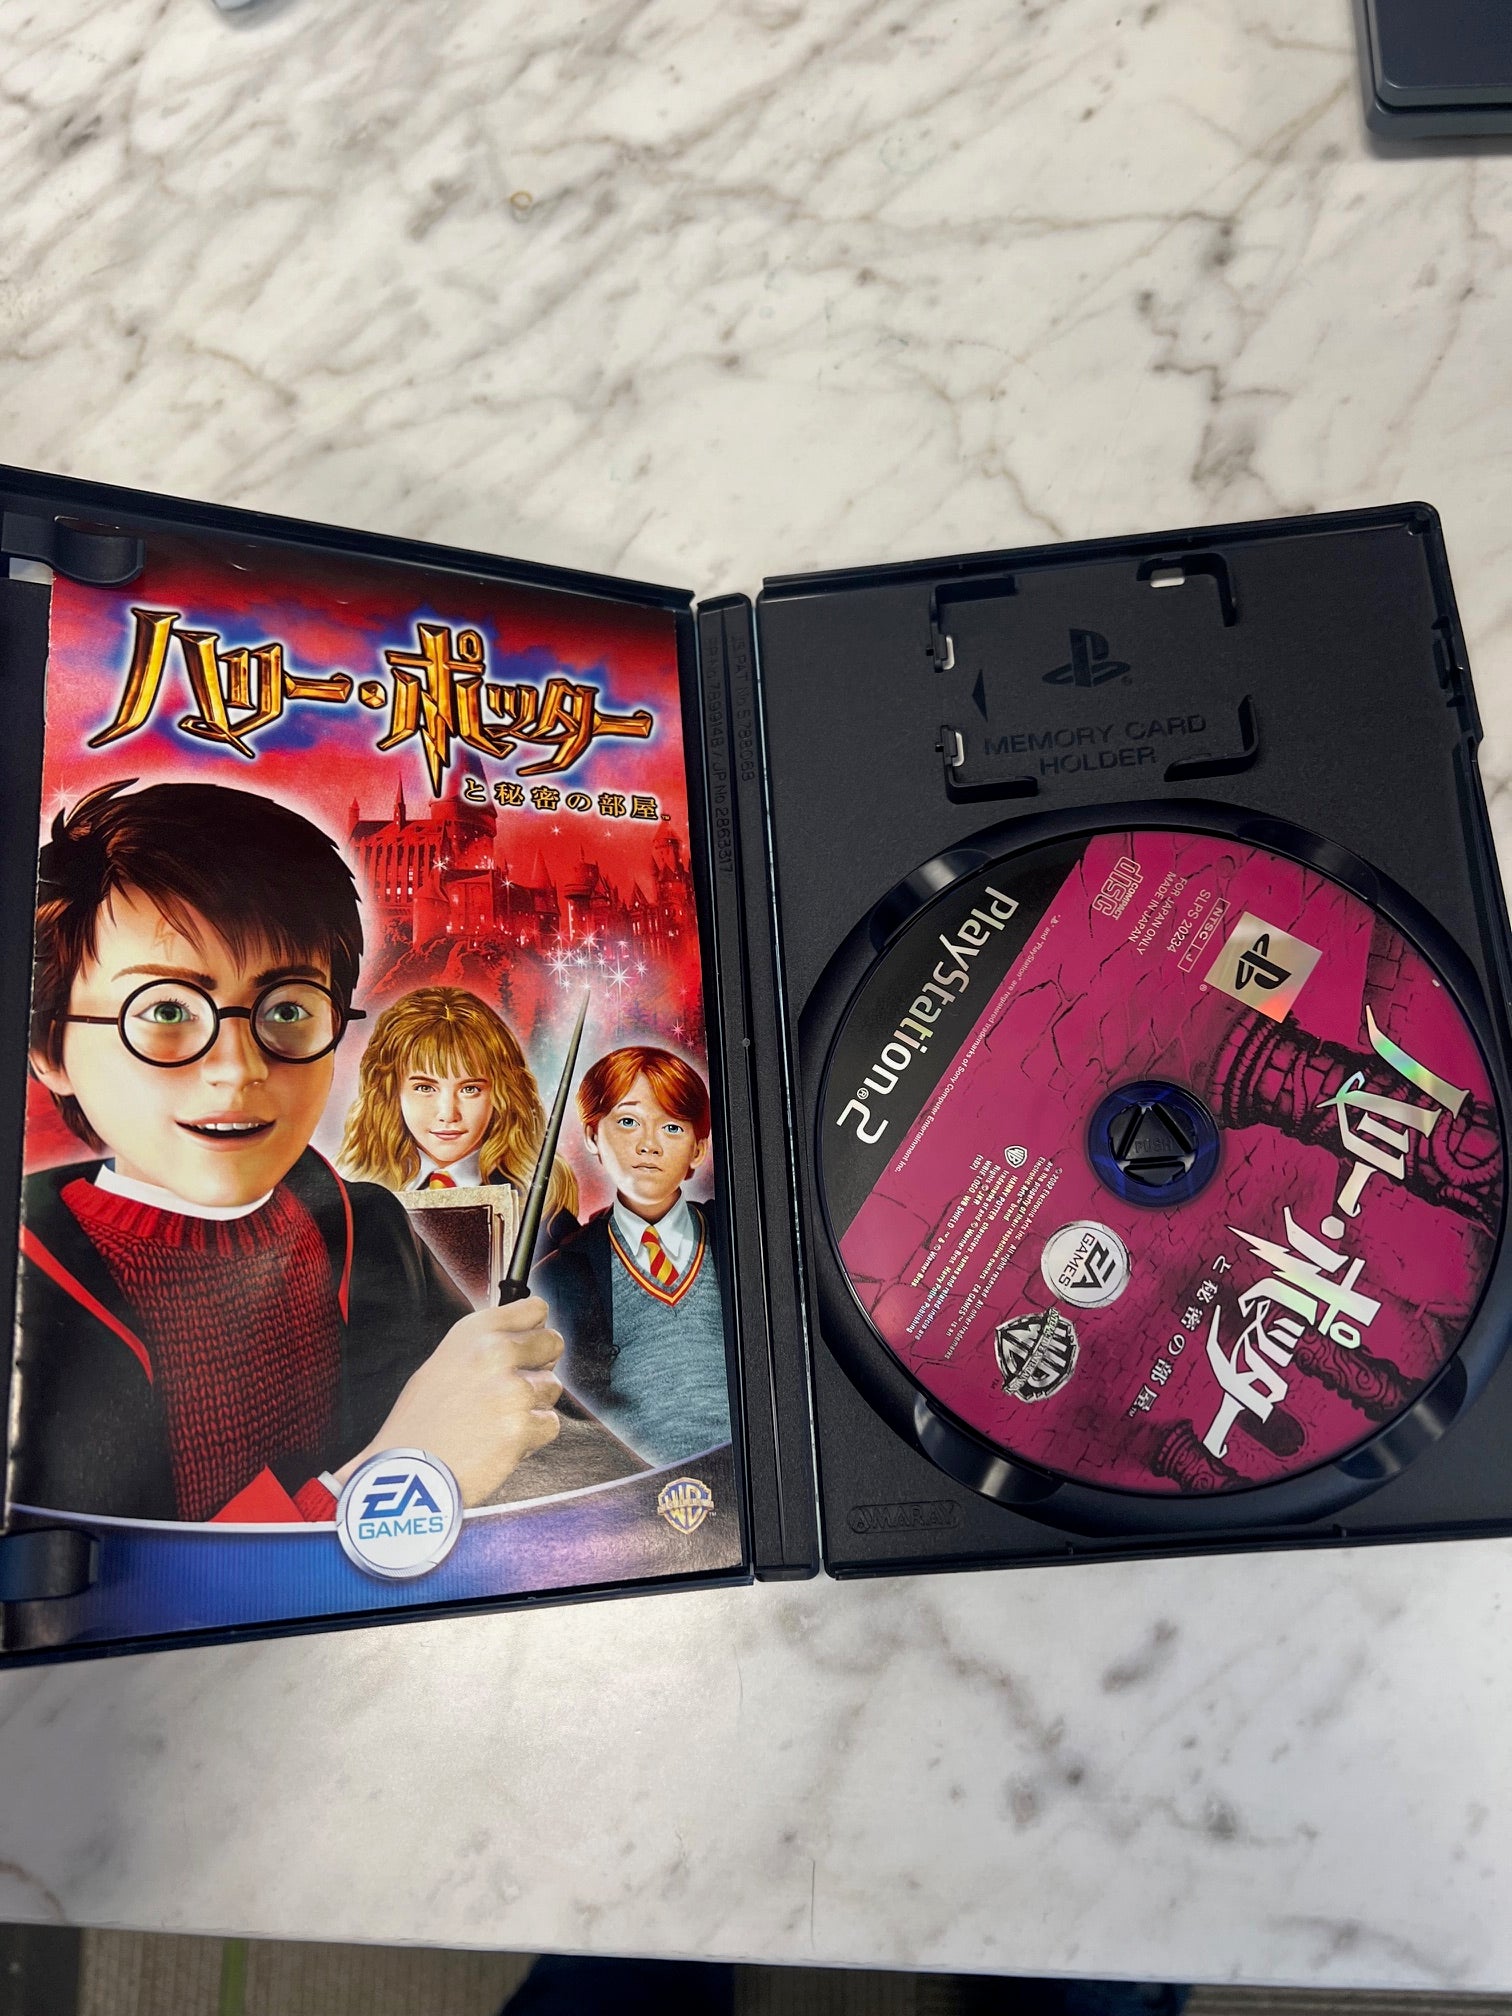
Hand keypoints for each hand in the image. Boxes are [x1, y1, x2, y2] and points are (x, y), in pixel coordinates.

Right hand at [337, 1297, 563, 1505]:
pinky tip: (500, 1442)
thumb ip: (484, 1349)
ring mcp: (512, 1388)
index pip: (536, 1309)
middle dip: (541, 1365)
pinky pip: (550, 1424)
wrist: (407, 1473)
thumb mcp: (443, 1363)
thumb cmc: (420, 1422)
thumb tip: (522, 1341)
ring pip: (552, 1387)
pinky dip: (532, 1436)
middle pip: (553, 1343)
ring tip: (496, 1422)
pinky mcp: (523, 1425)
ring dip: (534, 1405)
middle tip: (515, 1388)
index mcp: (475, 1331)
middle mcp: (497, 1351)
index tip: (527, 1346)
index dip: (534, 1330)